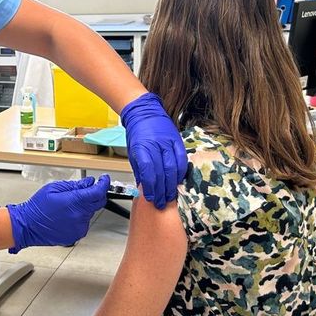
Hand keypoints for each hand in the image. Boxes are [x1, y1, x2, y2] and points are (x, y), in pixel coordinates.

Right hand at [6, 175, 109, 253]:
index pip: (99, 192)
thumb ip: (75, 185)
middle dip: (95, 194)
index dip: (104, 184)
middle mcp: (79, 216)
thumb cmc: (37, 207)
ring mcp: (79, 227)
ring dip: (84, 207)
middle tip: (86, 190)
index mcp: (75, 202)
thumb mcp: (54, 188)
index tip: (104, 179)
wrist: (28, 226)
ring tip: (67, 206)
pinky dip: (78, 217)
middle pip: (98, 203)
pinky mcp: (76, 235)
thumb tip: (89, 183)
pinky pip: (83, 223)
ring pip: (90, 213)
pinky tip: (65, 216)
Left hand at [121, 93, 186, 208]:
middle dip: (162, 191)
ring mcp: (168, 142)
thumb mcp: (133, 152)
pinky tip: (178, 181)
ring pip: (173, 168)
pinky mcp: (177, 141)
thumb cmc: (137, 133)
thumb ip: (140, 169)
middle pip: (162, 173)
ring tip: (170, 196)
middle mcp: (156, 145)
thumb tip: (144, 188)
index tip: (152, 198)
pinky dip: (180, 173)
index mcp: (141, 148)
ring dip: (172, 185)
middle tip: (162, 203)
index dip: (151, 187)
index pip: (148, 171)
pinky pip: (182, 160)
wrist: (145, 112)